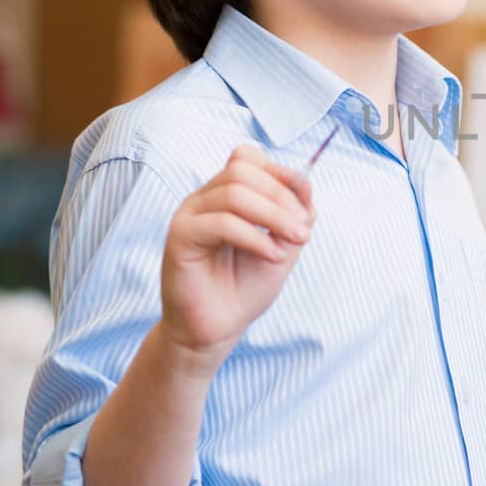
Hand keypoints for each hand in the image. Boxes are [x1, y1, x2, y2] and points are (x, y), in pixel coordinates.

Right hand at [159, 144, 313, 369]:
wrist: (217, 329)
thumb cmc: (244, 288)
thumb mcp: (283, 244)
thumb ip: (295, 213)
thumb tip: (305, 181)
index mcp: (225, 194)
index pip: (246, 157)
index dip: (279, 172)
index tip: (303, 204)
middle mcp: (204, 199)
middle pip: (242, 169)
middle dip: (281, 196)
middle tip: (302, 230)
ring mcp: (189, 215)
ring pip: (233, 192)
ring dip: (274, 216)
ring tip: (291, 244)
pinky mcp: (180, 237)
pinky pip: (221, 222)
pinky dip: (255, 237)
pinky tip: (271, 256)